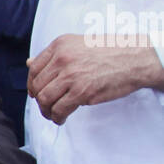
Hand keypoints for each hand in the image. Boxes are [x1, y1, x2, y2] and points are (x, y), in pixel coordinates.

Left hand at [27, 35, 163, 124]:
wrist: (135, 58)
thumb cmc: (110, 52)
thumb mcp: (78, 44)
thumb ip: (54, 55)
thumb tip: (29, 63)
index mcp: (60, 45)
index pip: (34, 67)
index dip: (32, 83)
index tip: (36, 92)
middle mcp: (62, 58)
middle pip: (37, 85)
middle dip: (39, 100)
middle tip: (46, 107)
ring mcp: (71, 75)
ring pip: (44, 99)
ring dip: (46, 111)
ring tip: (53, 115)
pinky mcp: (81, 92)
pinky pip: (59, 109)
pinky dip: (57, 117)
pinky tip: (62, 118)